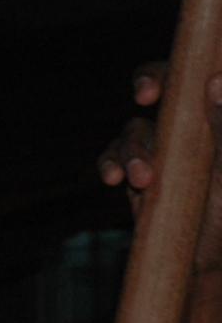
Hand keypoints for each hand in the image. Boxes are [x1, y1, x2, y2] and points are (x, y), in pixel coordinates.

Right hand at [99, 62, 221, 273]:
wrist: (213, 259)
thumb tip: (216, 82)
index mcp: (212, 116)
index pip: (199, 74)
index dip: (186, 64)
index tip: (176, 75)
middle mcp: (189, 123)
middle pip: (162, 83)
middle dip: (150, 82)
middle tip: (147, 96)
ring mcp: (162, 146)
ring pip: (136, 126)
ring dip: (135, 148)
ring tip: (144, 179)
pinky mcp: (137, 173)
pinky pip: (114, 158)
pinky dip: (110, 163)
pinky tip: (114, 178)